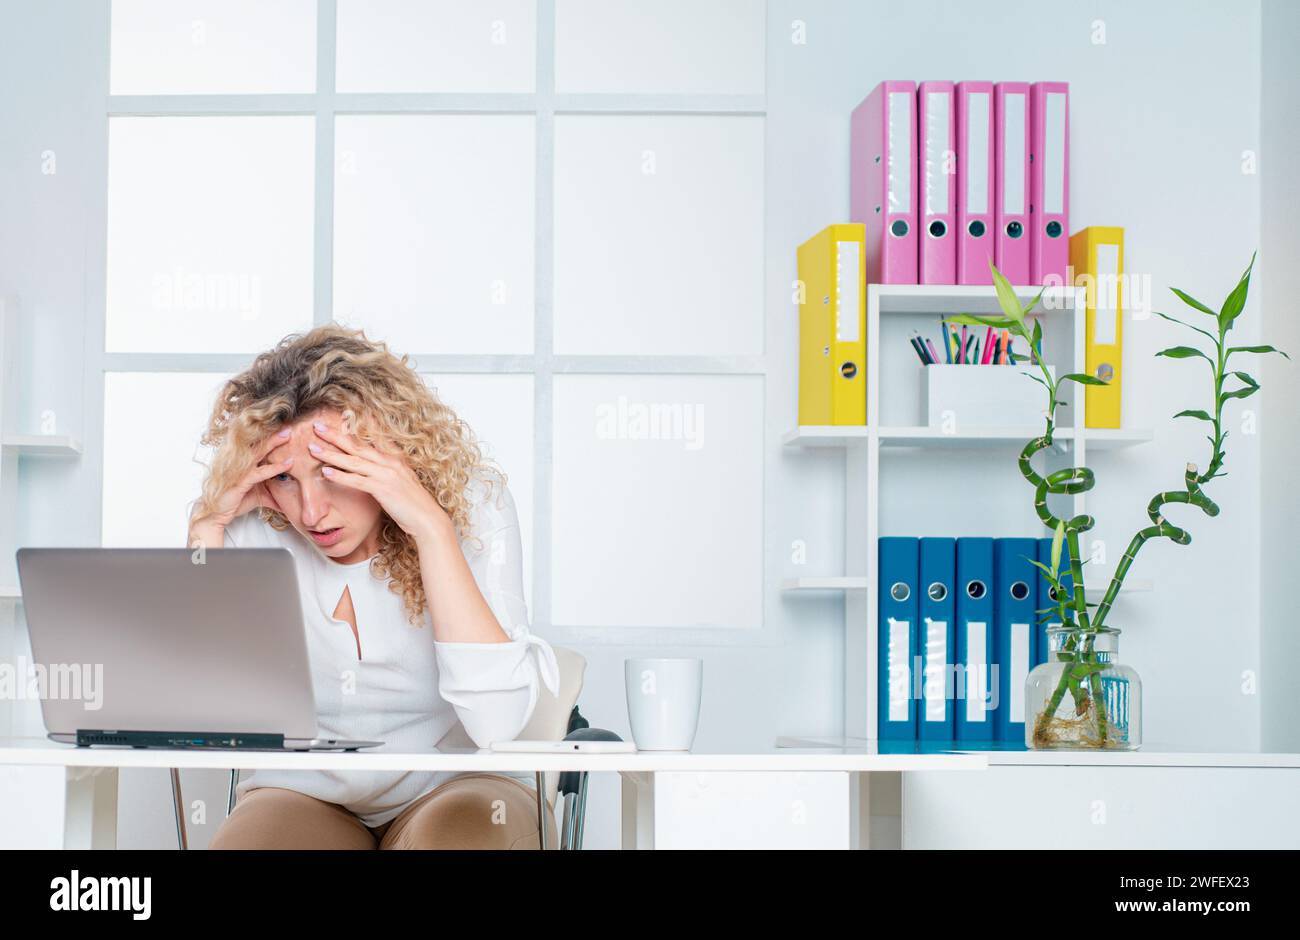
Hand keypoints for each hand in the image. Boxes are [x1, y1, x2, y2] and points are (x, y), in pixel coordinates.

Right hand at [205, 428, 291, 526]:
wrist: (217, 515)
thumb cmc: (235, 502)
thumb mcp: (260, 497)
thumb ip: (274, 495)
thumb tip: (289, 501)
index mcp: (244, 463)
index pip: (258, 446)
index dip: (271, 437)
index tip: (286, 428)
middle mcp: (241, 463)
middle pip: (258, 444)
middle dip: (273, 434)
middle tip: (289, 425)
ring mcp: (239, 471)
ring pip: (257, 453)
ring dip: (273, 443)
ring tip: (288, 435)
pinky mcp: (239, 482)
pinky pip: (259, 472)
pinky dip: (274, 467)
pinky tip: (288, 464)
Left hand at [308, 420, 450, 542]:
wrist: (428, 520)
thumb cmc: (414, 506)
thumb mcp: (401, 483)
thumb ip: (387, 474)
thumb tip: (371, 472)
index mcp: (394, 459)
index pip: (369, 440)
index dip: (351, 431)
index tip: (335, 422)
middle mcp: (390, 463)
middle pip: (357, 446)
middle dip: (335, 435)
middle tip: (317, 427)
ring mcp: (386, 474)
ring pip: (353, 461)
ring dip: (331, 454)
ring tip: (313, 448)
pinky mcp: (383, 489)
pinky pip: (357, 480)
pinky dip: (340, 475)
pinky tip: (325, 472)